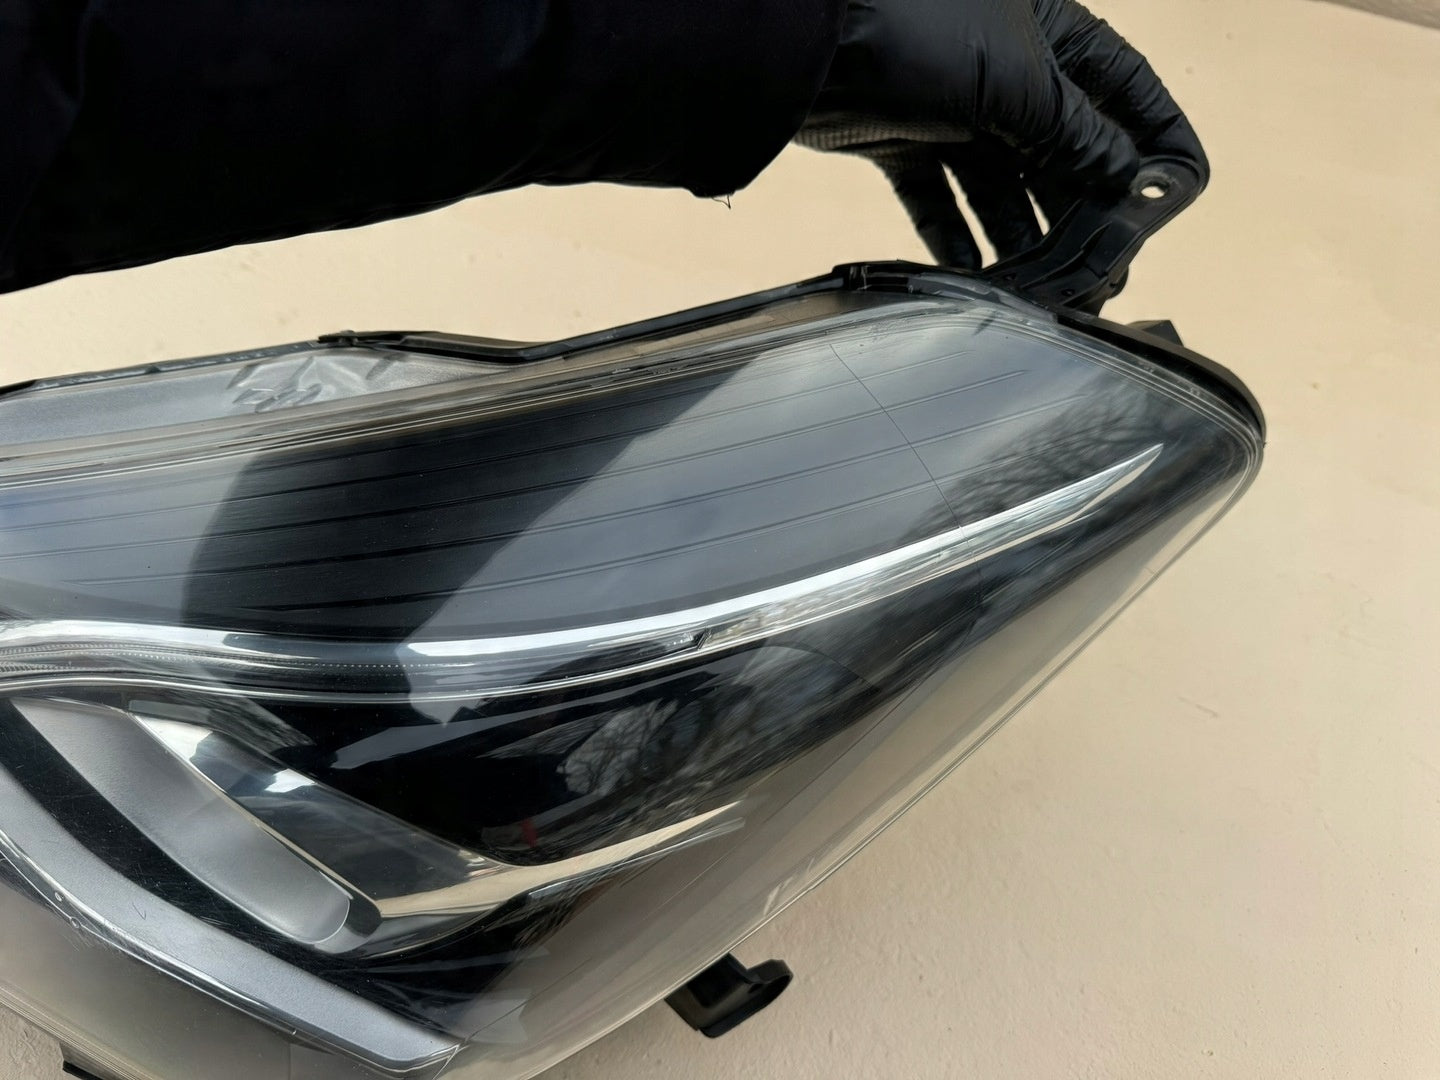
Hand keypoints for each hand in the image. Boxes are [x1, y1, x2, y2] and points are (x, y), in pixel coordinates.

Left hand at [796, 0, 1207, 269]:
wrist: (807, 41)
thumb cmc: (915, 29)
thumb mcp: (1017, 84)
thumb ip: (1075, 135)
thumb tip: (1126, 178)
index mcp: (1053, 35)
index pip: (1126, 92)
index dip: (1156, 145)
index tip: (1174, 196)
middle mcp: (1009, 70)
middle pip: (1064, 154)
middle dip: (1083, 217)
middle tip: (1099, 275)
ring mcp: (954, 107)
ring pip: (1002, 187)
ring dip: (1022, 242)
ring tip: (1043, 293)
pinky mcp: (902, 140)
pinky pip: (940, 201)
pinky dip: (956, 241)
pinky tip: (976, 280)